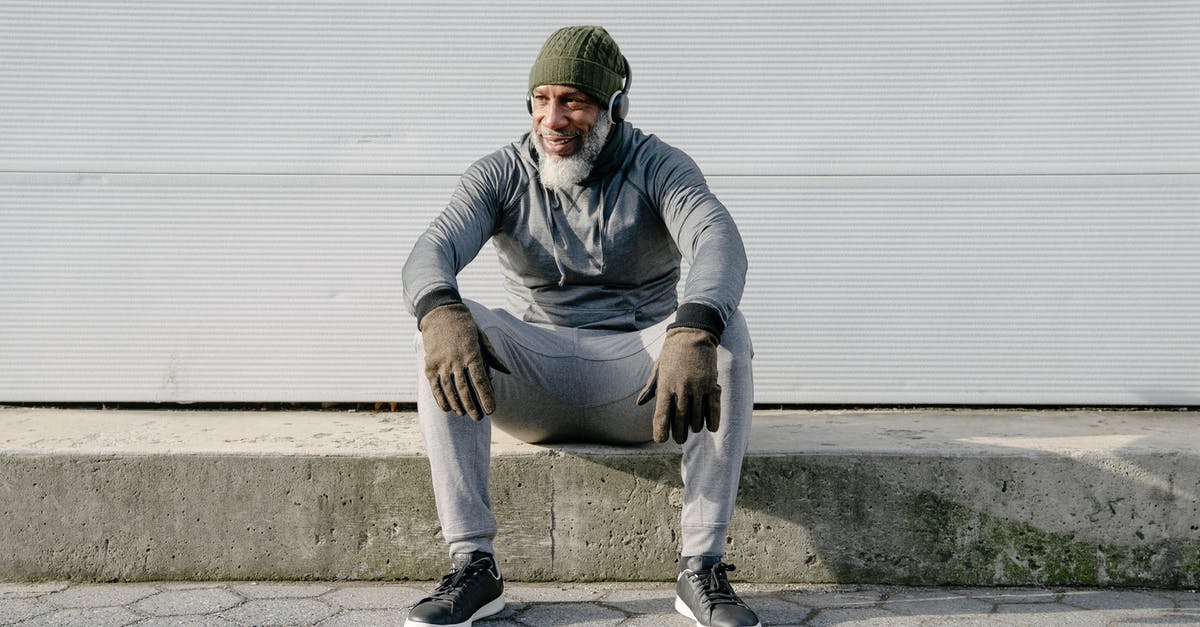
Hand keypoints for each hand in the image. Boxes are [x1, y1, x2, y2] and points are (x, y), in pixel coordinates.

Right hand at [420, 303, 510, 419]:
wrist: (440, 312)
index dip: (486, 397)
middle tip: (479, 418)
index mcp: (472, 354)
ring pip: (449, 390)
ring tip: (464, 414)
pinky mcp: (429, 365)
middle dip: (472, 406)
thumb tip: (507, 371)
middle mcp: (456, 360)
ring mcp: (441, 363)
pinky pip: (435, 386)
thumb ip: (493, 356)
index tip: (491, 410)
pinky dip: (441, 399)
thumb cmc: (465, 326)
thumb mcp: (482, 337)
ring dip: (457, 404)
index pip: (480, 381)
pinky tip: (448, 408)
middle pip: (465, 389)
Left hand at [636, 327, 720, 443]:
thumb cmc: (672, 352)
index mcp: (665, 386)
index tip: (660, 440)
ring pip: (697, 417)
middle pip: (680, 420)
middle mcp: (681, 389)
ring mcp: (697, 387)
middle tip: (679, 439)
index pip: (661, 415)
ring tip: (692, 429)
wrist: (693, 334)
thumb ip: (650, 388)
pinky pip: (713, 409)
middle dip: (679, 434)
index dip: (660, 431)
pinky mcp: (711, 384)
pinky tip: (709, 427)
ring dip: (694, 427)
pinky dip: (712, 421)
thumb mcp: (658, 368)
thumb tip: (639, 403)